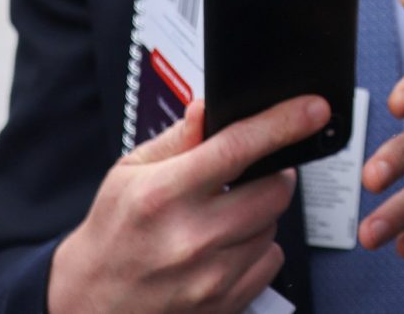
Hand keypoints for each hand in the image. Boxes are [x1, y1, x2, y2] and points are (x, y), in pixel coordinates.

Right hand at [45, 94, 326, 313]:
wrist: (89, 303)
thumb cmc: (111, 234)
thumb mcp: (129, 173)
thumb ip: (179, 139)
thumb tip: (211, 109)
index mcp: (164, 194)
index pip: (240, 148)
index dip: (284, 123)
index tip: (314, 109)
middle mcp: (190, 237)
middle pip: (274, 190)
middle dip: (271, 174)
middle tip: (247, 177)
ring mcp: (209, 276)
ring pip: (274, 225)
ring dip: (260, 214)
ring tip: (222, 217)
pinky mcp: (223, 304)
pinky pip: (271, 261)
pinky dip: (258, 249)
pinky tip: (225, 248)